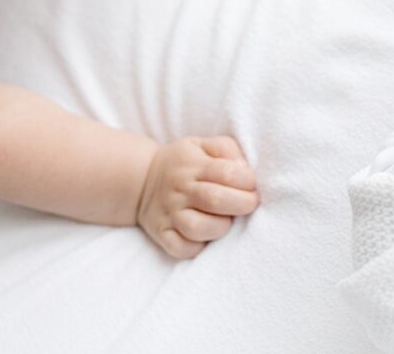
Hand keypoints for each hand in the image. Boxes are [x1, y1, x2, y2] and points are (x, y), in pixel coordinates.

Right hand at [137, 136, 259, 258]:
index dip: (247, 180)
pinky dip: (197, 247)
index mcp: (193, 165)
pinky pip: (181, 248)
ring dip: (220, 227)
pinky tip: (207, 237)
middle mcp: (180, 190)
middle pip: (215, 200)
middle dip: (243, 204)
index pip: (226, 172)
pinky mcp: (161, 233)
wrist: (140, 179)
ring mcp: (169, 214)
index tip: (252, 185)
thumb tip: (244, 167)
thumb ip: (226, 148)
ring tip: (226, 220)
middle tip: (250, 203)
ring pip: (197, 228)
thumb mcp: (202, 144)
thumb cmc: (183, 163)